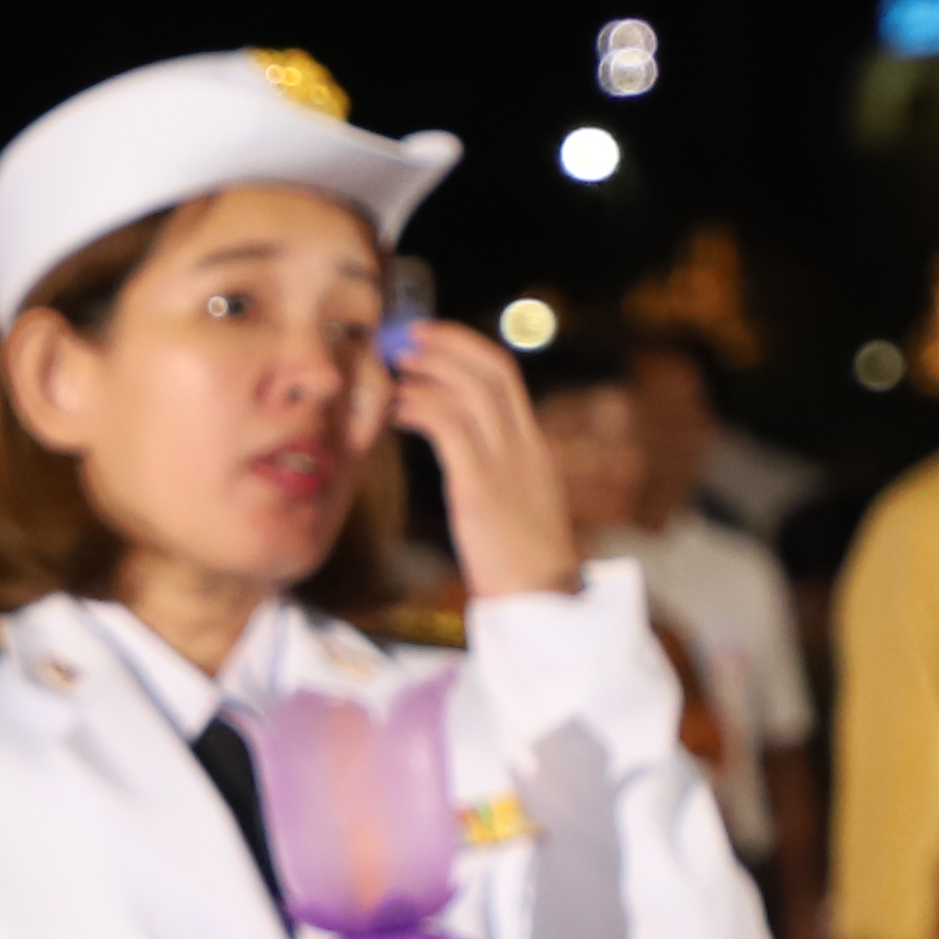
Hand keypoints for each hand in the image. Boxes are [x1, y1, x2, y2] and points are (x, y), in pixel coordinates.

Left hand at [384, 320, 583, 602]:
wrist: (544, 602)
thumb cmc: (520, 565)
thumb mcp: (512, 507)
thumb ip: (492, 473)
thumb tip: (461, 455)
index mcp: (533, 448)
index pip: (506, 377)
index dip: (467, 349)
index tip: (431, 339)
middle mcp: (525, 446)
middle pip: (493, 370)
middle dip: (448, 344)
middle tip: (405, 335)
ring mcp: (508, 465)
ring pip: (473, 391)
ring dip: (430, 370)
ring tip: (394, 367)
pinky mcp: (483, 489)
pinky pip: (451, 429)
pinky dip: (421, 408)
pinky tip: (396, 410)